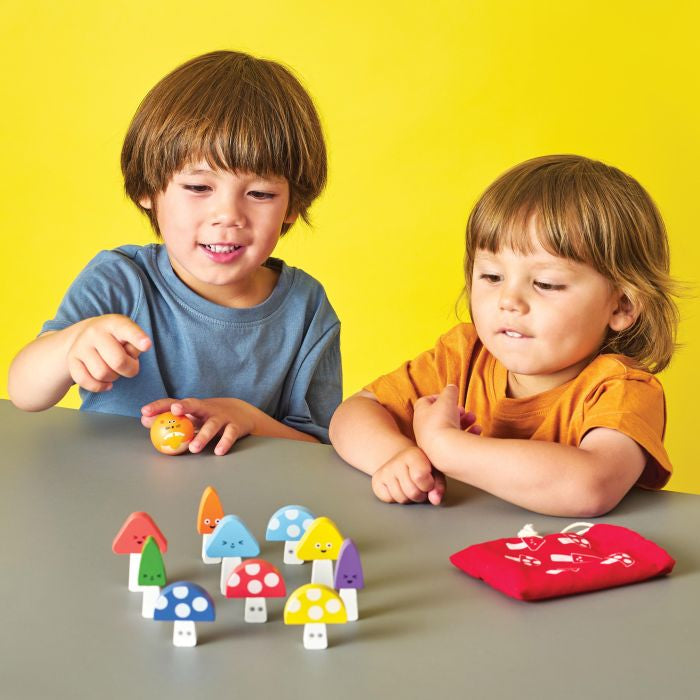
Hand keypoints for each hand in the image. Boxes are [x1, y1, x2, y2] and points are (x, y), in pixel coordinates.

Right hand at [67, 315, 150, 392]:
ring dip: (114, 377)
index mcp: (114, 323)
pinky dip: (99, 386)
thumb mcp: (128, 335)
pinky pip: (86, 381)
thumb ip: (135, 344)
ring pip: (102, 374)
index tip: (147, 345)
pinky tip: (106, 382)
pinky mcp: (71, 360)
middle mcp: (95, 332)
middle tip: (131, 366)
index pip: (127, 330)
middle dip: (130, 369)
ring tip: (115, 369)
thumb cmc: (116, 338)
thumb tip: (130, 356)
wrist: (84, 335)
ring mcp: (80, 346)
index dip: (137, 338)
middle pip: (118, 361)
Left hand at [141, 397, 256, 455]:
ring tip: (194, 448)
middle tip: (175, 411)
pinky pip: (230, 434)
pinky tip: (218, 451)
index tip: (145, 412)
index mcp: (194, 407)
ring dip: (203, 436)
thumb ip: (170, 419)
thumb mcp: (191, 416)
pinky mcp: (235, 426)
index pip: (174, 403)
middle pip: (195, 404)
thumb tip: (144, 420)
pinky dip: (224, 442)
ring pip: (212, 425)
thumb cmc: (210, 416)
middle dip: (185, 406)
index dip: (159, 406)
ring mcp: (222, 417)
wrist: (243, 413)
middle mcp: (207, 409)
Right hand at [371, 445, 445, 504]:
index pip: (420, 477)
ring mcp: (384, 470)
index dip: (428, 485)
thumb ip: (438, 486)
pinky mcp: (376, 480)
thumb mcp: (435, 472)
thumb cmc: (422, 467)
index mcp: (413, 454)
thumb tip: (435, 500)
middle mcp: (396, 460)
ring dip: (408, 498)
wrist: (401, 460)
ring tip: (410, 487)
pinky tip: (399, 488)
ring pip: (400, 498)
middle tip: (420, 487)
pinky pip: (388, 499)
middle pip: (412, 492)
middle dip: (420, 495)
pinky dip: (395, 498)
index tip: (429, 481)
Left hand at [413, 384, 480, 453]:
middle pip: (439, 416)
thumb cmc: (442, 421)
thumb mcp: (447, 398)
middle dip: (455, 411)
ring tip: (473, 418)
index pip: (424, 402)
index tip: (449, 396)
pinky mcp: (443, 453)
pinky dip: (467, 435)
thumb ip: (449, 390)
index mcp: (420, 414)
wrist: (444, 450)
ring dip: (463, 421)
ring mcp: (432, 442)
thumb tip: (451, 387)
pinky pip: (456, 442)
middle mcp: (424, 429)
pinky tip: (478, 430)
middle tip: (463, 410)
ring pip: (449, 429)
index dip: (437, 397)